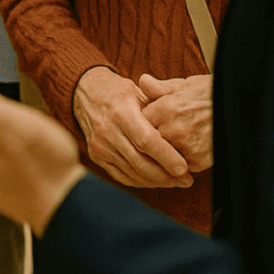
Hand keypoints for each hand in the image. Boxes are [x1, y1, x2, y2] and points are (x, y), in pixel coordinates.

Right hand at [72, 67, 191, 189]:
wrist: (86, 93)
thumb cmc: (120, 92)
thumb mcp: (140, 92)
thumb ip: (159, 110)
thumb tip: (184, 131)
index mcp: (121, 111)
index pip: (146, 141)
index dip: (167, 157)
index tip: (185, 169)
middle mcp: (107, 130)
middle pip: (140, 162)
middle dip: (166, 176)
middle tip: (187, 180)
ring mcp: (100, 145)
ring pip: (133, 173)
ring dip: (157, 181)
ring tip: (175, 181)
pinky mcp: (96, 155)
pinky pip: (122, 176)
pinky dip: (141, 181)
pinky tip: (156, 180)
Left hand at [139, 73, 212, 171]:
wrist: (240, 108)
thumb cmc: (210, 94)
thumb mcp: (184, 85)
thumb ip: (160, 87)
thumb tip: (142, 81)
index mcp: (165, 108)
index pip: (140, 123)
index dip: (142, 124)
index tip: (147, 123)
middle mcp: (172, 128)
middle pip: (148, 143)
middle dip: (150, 141)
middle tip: (155, 138)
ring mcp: (185, 147)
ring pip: (162, 157)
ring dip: (163, 154)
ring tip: (170, 147)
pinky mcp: (198, 161)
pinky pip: (179, 167)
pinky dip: (178, 162)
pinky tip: (183, 154)